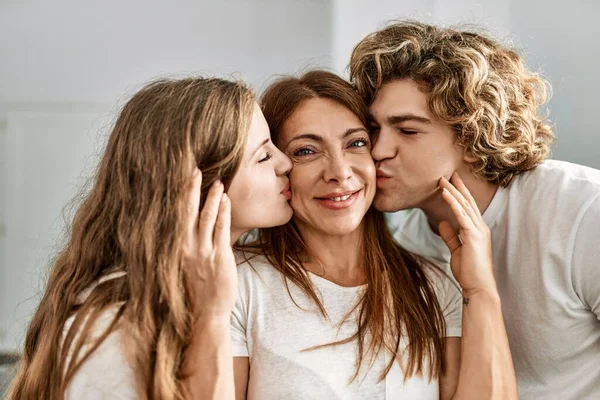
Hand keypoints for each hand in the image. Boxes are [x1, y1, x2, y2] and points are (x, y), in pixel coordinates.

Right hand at [183, 168, 236, 319]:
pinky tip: (225, 199)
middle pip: (186, 211)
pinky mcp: (220, 257)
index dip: (177, 197)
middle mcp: (185, 248)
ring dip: (211, 197)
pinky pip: (222, 229)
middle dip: (190, 189)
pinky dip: (223, 212)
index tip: (178, 179)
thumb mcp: (181, 268)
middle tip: (193, 168)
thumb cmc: (193, 292)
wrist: (205, 315)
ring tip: (217, 180)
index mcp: (174, 249)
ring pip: (206, 217)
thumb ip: (180, 248)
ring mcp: (203, 252)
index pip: (174, 216)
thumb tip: (179, 231)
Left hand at [438, 173, 496, 295]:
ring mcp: (478, 231)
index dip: (460, 194)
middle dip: (458, 187)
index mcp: (477, 231)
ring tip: (442, 179)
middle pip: (468, 202)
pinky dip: (453, 203)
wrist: (478, 288)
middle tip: (448, 173)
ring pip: (464, 205)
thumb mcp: (457, 251)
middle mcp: (480, 228)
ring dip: (453, 191)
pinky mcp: (473, 236)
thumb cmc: (469, 272)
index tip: (452, 182)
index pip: (468, 208)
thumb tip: (443, 223)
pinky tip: (445, 194)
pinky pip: (462, 215)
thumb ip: (451, 236)